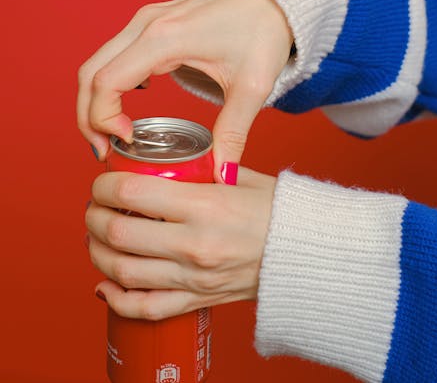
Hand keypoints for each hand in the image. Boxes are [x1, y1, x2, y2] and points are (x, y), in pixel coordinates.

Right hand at [77, 0, 292, 179]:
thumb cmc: (263, 32)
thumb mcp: (252, 86)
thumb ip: (234, 132)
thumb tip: (223, 175)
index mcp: (164, 38)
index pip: (107, 81)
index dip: (103, 118)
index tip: (128, 143)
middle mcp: (146, 24)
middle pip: (91, 73)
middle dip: (89, 117)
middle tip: (105, 151)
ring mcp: (145, 20)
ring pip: (98, 62)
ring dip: (95, 101)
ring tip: (115, 137)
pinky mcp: (150, 23)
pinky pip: (113, 54)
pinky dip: (108, 83)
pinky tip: (130, 108)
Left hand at [86, 167, 275, 318]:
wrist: (309, 255)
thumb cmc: (279, 212)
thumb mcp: (242, 177)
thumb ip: (204, 170)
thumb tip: (170, 161)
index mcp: (205, 206)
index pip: (133, 193)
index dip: (105, 185)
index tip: (102, 180)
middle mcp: (194, 244)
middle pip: (118, 233)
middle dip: (94, 216)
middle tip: (94, 206)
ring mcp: (194, 277)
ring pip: (122, 271)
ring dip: (97, 253)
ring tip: (96, 237)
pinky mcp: (198, 300)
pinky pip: (145, 307)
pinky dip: (116, 298)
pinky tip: (106, 283)